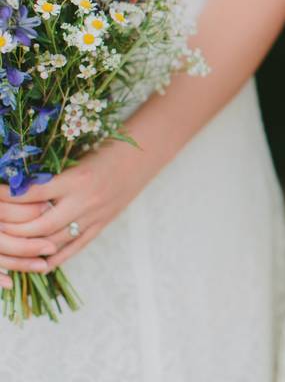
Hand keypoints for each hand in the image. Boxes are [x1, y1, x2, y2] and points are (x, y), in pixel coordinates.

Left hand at [0, 142, 150, 272]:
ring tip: (9, 244)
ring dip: (28, 246)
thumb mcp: (76, 158)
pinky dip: (54, 258)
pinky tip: (37, 262)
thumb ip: (50, 175)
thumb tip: (16, 188)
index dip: (7, 197)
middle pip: (39, 225)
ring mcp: (95, 216)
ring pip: (54, 241)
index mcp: (77, 179)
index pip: (31, 194)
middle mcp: (85, 201)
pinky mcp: (102, 225)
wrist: (142, 157)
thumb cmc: (106, 151)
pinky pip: (74, 247)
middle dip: (12, 227)